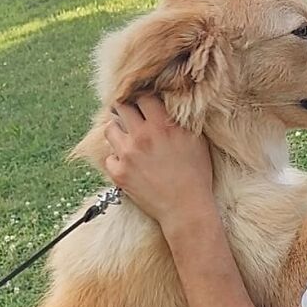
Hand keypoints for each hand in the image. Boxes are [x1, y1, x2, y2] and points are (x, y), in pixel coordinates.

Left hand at [104, 96, 214, 233]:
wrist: (186, 209)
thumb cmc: (197, 176)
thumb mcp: (197, 141)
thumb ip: (181, 121)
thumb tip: (170, 105)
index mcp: (163, 125)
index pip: (144, 96)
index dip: (144, 98)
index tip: (145, 103)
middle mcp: (143, 135)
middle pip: (122, 106)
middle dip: (127, 109)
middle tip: (132, 115)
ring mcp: (128, 154)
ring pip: (110, 128)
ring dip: (117, 130)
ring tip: (127, 138)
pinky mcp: (118, 173)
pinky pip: (109, 157)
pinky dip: (117, 159)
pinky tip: (129, 164)